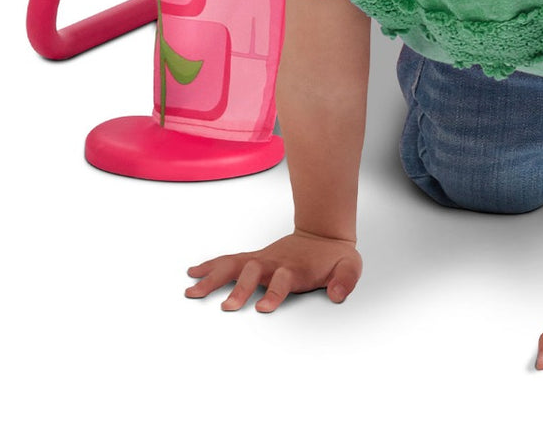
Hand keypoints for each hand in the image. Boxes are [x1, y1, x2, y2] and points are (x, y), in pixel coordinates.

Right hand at [185, 230, 361, 311]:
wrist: (324, 234)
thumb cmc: (335, 255)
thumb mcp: (350, 266)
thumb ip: (345, 279)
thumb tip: (336, 294)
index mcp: (296, 268)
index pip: (284, 280)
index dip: (274, 293)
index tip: (262, 308)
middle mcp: (275, 263)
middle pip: (253, 272)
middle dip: (240, 289)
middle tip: (226, 307)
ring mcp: (262, 260)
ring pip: (234, 266)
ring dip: (213, 278)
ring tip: (192, 292)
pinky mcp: (253, 259)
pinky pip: (229, 261)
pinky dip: (210, 266)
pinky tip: (193, 274)